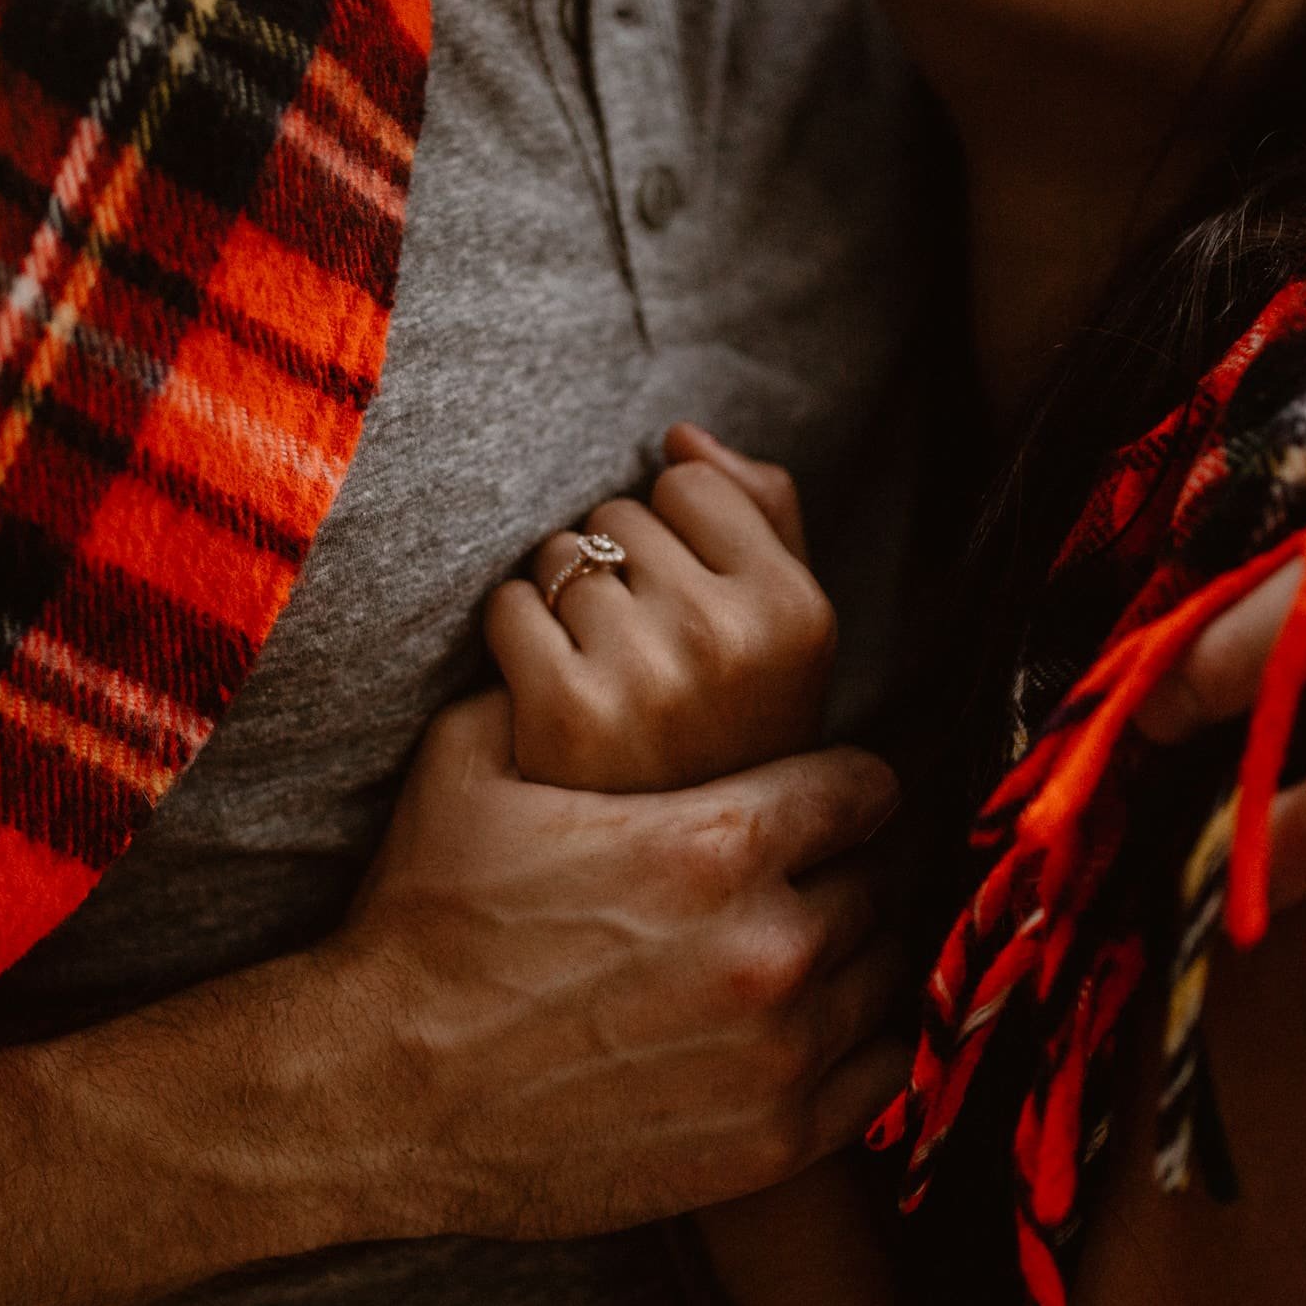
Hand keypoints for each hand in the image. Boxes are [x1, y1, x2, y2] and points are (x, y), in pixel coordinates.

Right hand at [326, 691, 908, 1239]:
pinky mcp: (769, 1142)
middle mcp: (768, 945)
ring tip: (794, 954)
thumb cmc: (423, 922)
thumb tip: (587, 617)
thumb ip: (558, 682)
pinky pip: (884, 1074)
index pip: (863, 787)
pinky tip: (810, 1031)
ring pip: (882, 974)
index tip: (820, 798)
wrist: (378, 1092)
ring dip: (848, 957)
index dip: (839, 784)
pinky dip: (858, 1045)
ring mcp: (776, 1054)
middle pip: (874, 882)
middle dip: (835, 871)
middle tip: (791, 880)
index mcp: (717, 841)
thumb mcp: (471, 762)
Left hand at [484, 424, 835, 791]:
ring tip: (601, 675)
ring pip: (558, 556)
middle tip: (641, 655)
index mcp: (798, 612)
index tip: (688, 604)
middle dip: (616, 567)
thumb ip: (759, 516)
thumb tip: (680, 435)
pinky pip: (508, 607)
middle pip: (619, 514)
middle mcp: (729, 638)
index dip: (674, 536)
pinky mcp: (564, 710)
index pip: (689, 482)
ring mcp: (646, 676)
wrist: (663, 870)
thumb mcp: (782, 634)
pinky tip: (548, 692)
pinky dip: (514, 639)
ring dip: (561, 601)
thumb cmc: (724, 731)